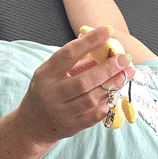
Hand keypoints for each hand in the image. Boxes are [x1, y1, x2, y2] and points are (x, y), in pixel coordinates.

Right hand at [12, 25, 134, 145]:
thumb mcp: (50, 74)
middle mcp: (51, 94)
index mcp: (45, 75)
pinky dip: (107, 104)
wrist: (32, 125)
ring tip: (125, 75)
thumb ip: (72, 62)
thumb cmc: (46, 92)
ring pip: (91, 99)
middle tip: (125, 59)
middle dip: (107, 69)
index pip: (68, 54)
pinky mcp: (71, 127)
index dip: (89, 42)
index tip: (107, 31)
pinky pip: (94, 116)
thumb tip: (102, 45)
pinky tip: (115, 94)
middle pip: (83, 81)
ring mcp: (61, 112)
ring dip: (112, 86)